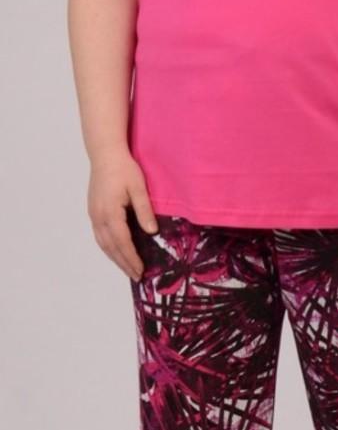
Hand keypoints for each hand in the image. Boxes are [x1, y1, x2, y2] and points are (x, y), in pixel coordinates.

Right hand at [87, 147, 158, 282]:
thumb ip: (144, 210)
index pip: (122, 242)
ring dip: (114, 257)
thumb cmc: (124, 168)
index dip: (131, 258)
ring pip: (103, 243)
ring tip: (127, 267)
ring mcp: (93, 214)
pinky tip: (116, 250)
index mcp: (110, 212)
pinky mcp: (93, 210)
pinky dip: (108, 247)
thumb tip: (152, 232)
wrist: (105, 154)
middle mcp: (98, 217)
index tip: (140, 271)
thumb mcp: (139, 187)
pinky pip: (100, 235)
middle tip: (136, 276)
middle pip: (110, 247)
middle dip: (123, 263)